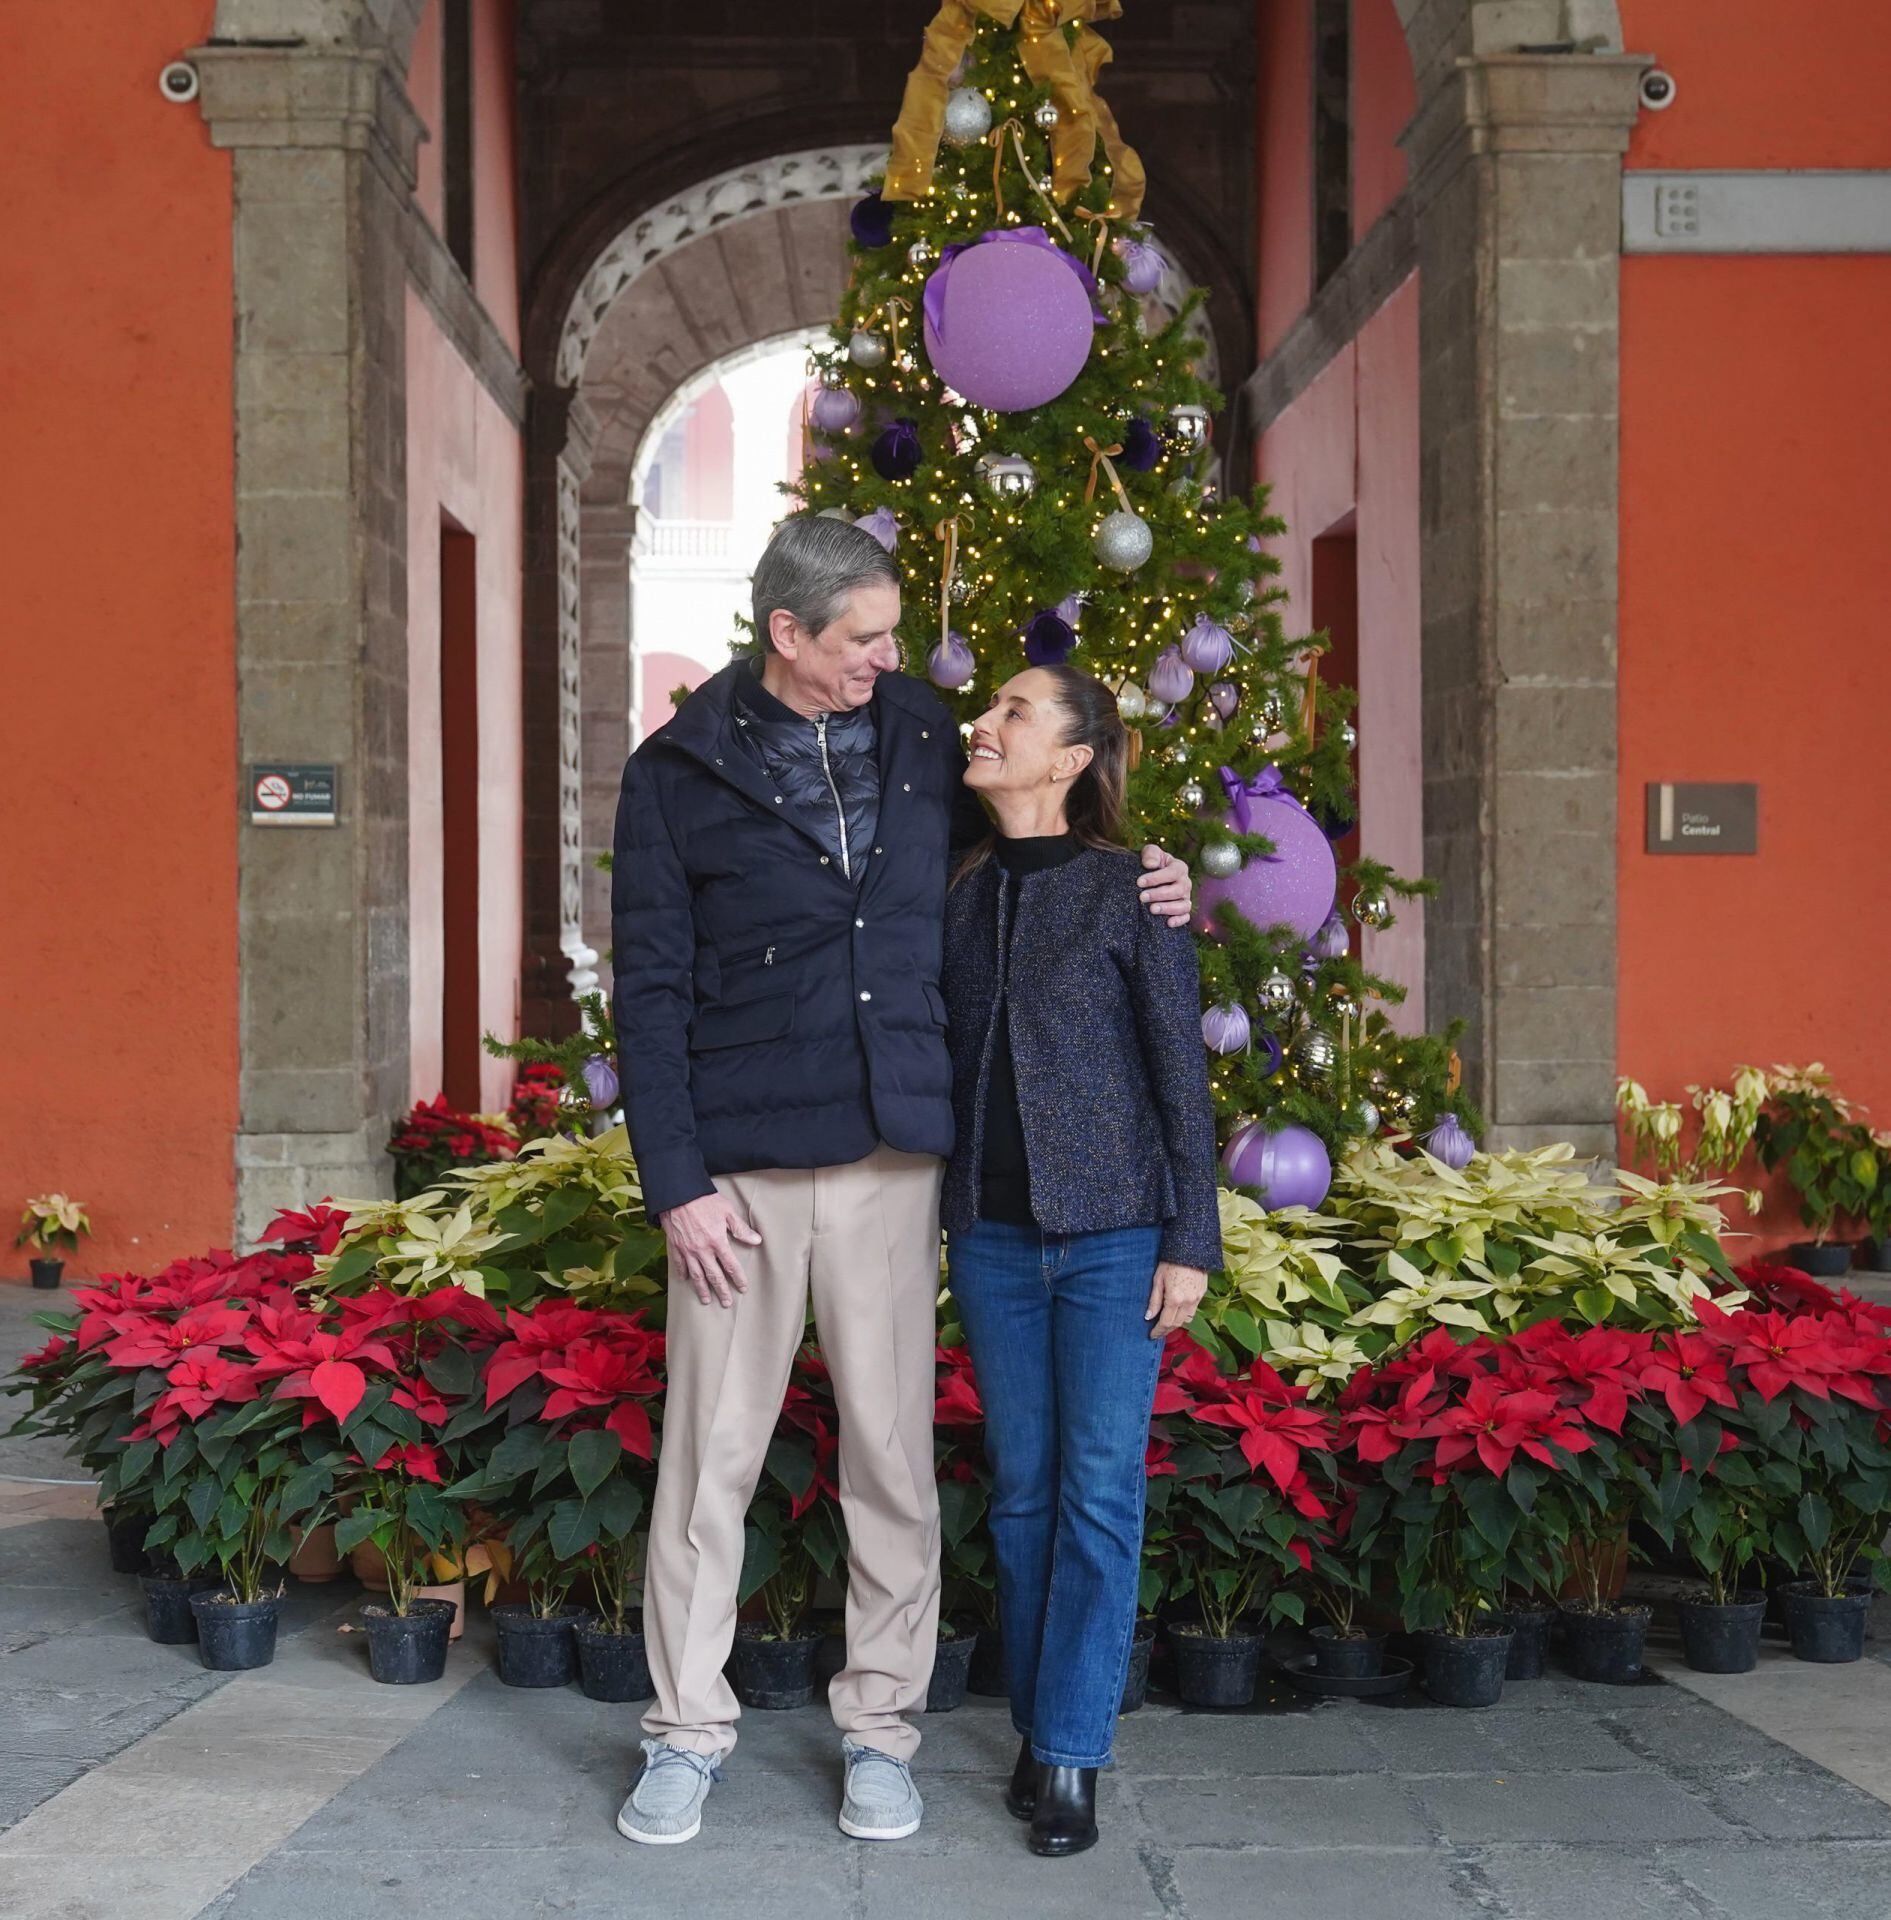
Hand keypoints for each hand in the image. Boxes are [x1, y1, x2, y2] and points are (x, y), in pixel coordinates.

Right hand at [660, 1193, 760, 1307]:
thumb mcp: (727, 1211)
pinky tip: (686, 1280)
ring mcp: (687, 1250)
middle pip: (714, 1275)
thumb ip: (741, 1228)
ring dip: (702, 1289)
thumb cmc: (705, 1200)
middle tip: (726, 1303)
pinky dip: (683, 1274)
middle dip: (721, 1290)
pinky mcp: (676, 1246)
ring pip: (696, 1275)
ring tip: (706, 1300)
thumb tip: (757, 1241)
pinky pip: (680, 1264)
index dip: (738, 1278)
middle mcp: (702, 1250)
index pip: (731, 1265)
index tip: (743, 1288)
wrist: (678, 1195)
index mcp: (717, 1241)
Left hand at [1137, 843, 1192, 927]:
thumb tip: (1151, 864)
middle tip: (1141, 897)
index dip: (1156, 878)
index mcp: (1179, 868)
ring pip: (1183, 906)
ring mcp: (1185, 898)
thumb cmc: (1151, 862)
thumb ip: (1150, 854)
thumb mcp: (1150, 853)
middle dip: (1158, 894)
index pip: (1173, 873)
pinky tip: (1168, 923)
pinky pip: (1185, 917)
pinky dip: (1179, 921)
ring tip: (1151, 909)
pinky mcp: (1183, 910)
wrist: (1150, 876)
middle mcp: (1185, 883)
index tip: (1139, 882)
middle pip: (1177, 891)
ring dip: (1168, 908)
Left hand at [1146, 1262, 1206, 1337]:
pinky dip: (1184, 1315)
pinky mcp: (1202, 1294)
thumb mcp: (1157, 1280)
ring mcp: (1197, 1299)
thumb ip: (1154, 1300)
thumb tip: (1148, 1317)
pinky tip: (1177, 1312)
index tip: (1151, 1335)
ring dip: (1177, 1324)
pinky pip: (1193, 1310)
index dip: (1158, 1331)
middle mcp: (1188, 1302)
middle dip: (1167, 1330)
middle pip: (1177, 1324)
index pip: (1166, 1322)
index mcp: (1175, 1299)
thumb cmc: (1170, 1262)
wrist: (1190, 1249)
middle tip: (1157, 1332)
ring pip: (1187, 1319)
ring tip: (1167, 1323)